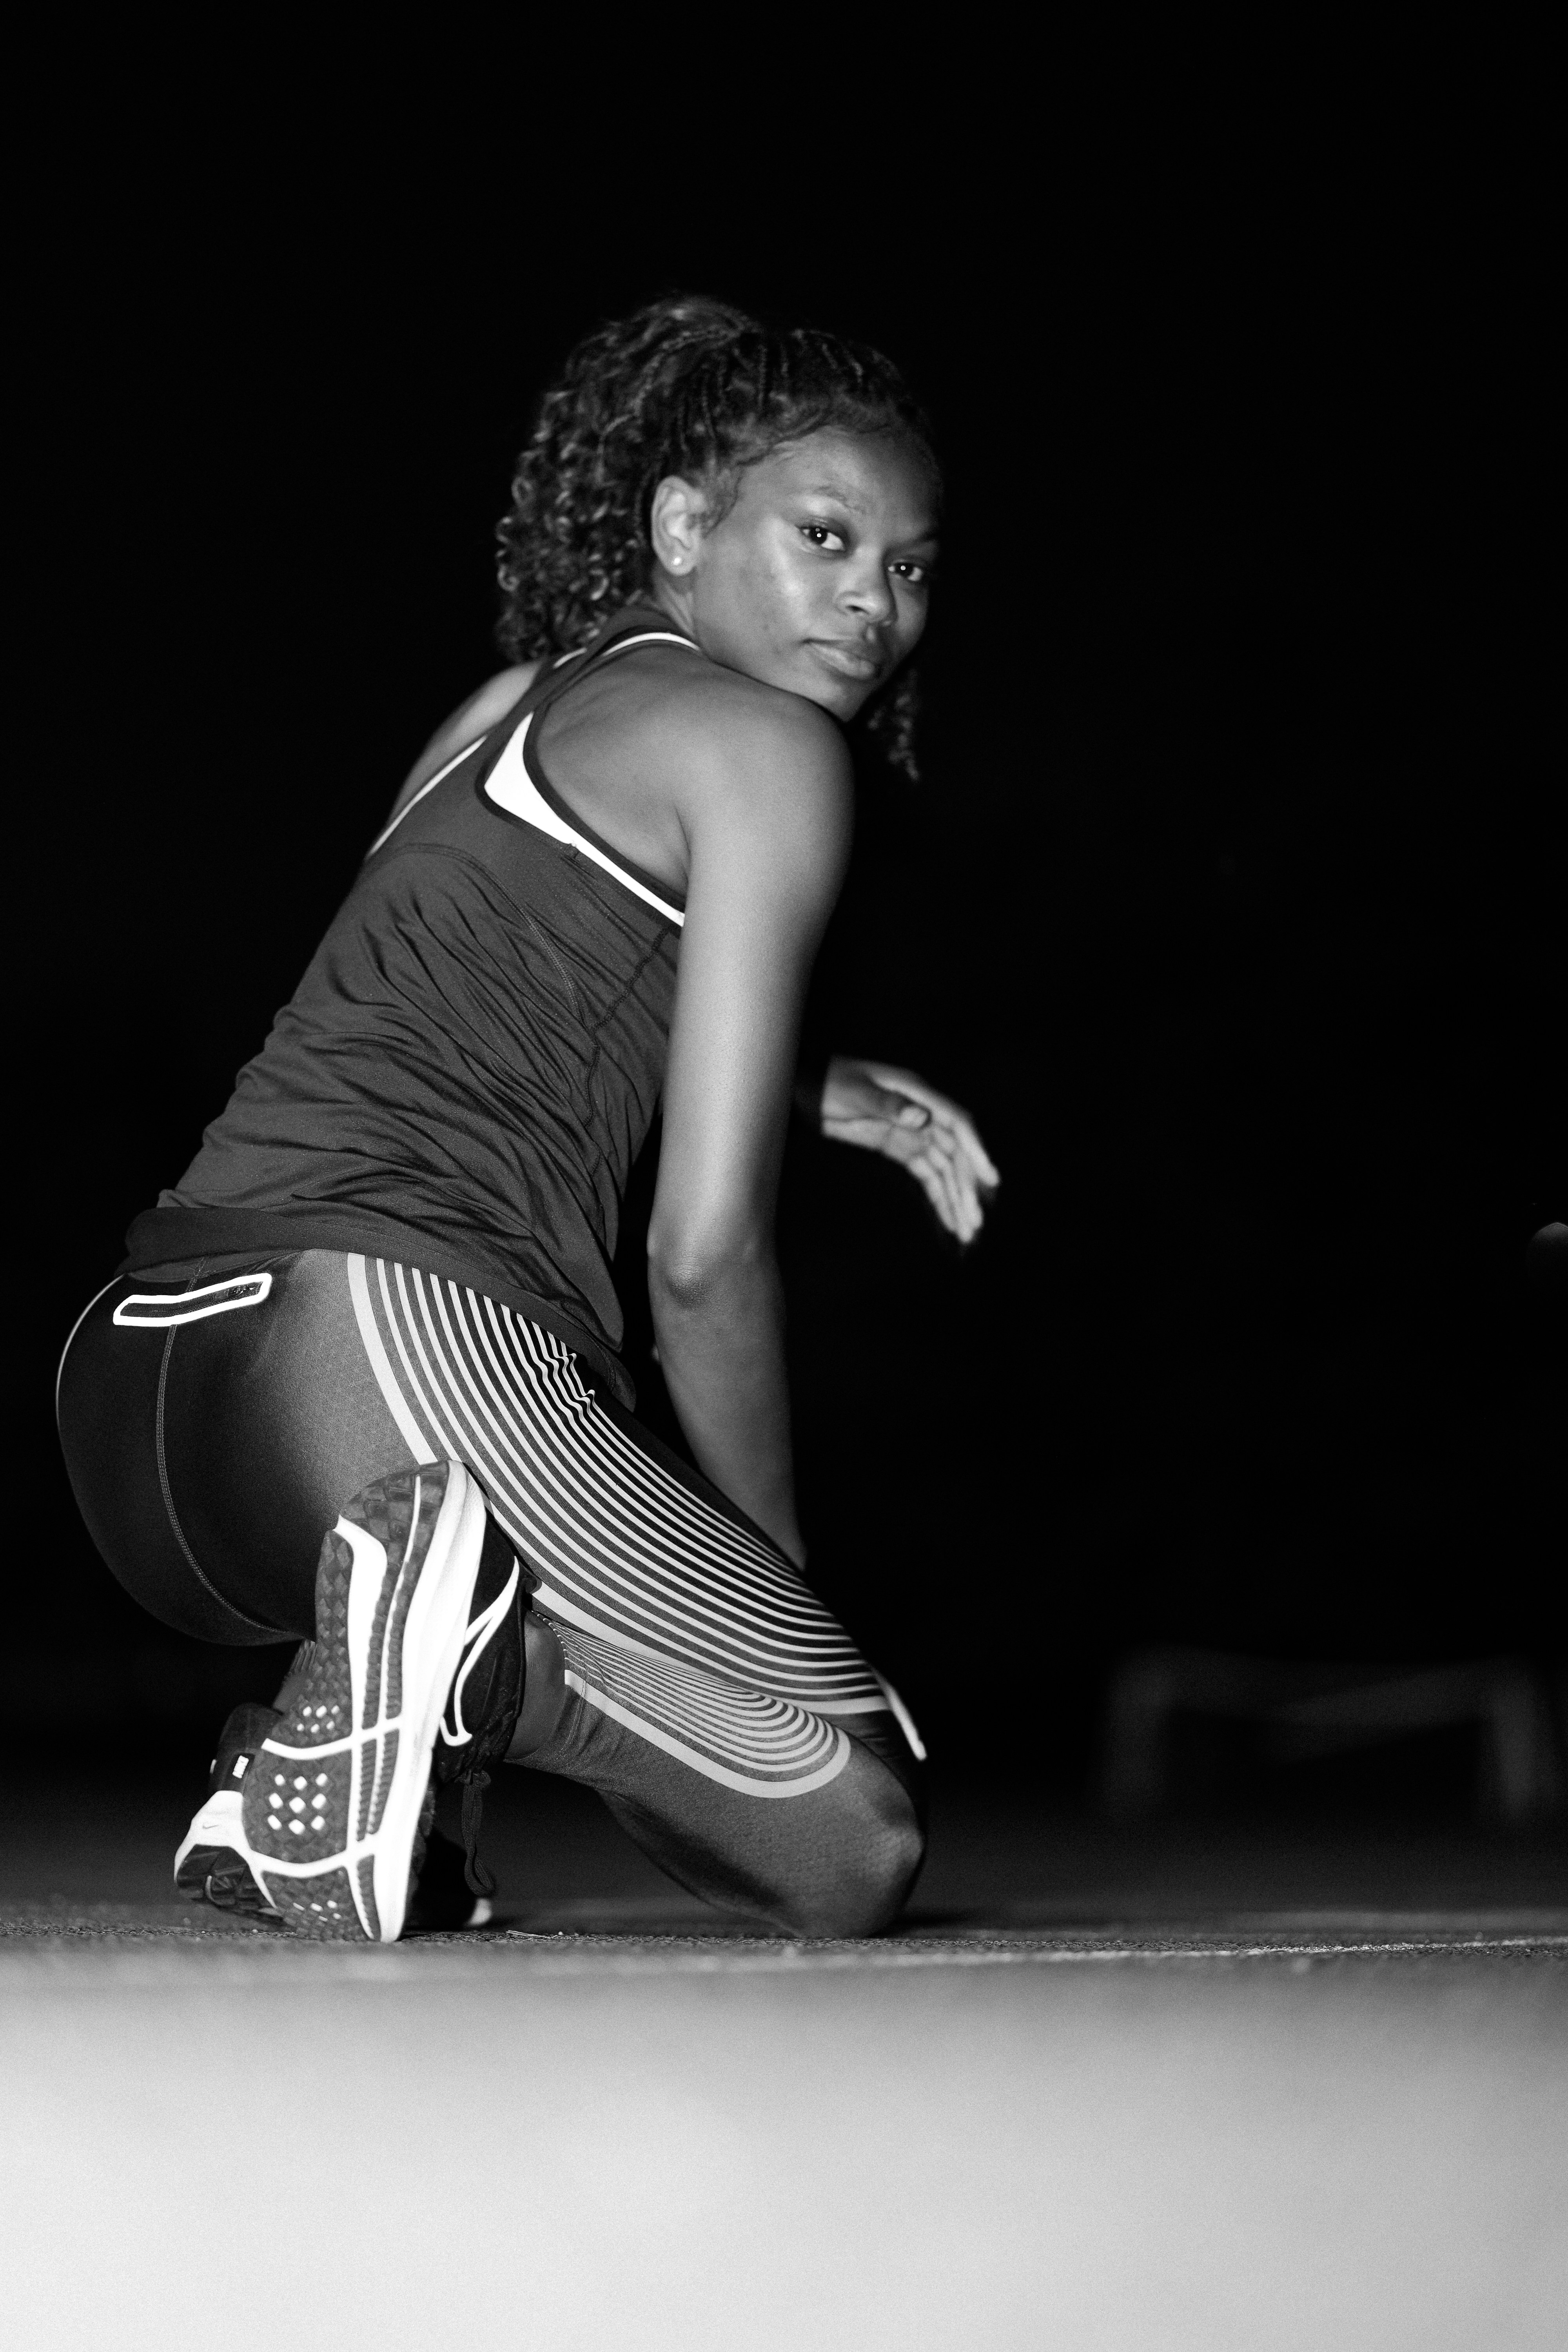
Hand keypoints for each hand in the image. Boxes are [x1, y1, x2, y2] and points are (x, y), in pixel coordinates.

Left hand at [819, 1056, 1000, 1243]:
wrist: (805, 1088)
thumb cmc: (829, 1082)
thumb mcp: (855, 1092)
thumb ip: (887, 1105)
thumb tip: (920, 1118)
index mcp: (917, 1095)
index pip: (956, 1125)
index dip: (975, 1151)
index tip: (989, 1179)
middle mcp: (921, 1114)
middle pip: (954, 1154)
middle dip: (966, 1188)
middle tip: (974, 1222)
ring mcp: (912, 1132)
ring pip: (943, 1169)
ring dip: (956, 1198)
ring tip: (967, 1230)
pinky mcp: (900, 1147)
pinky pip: (926, 1174)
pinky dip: (939, 1196)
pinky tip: (949, 1219)